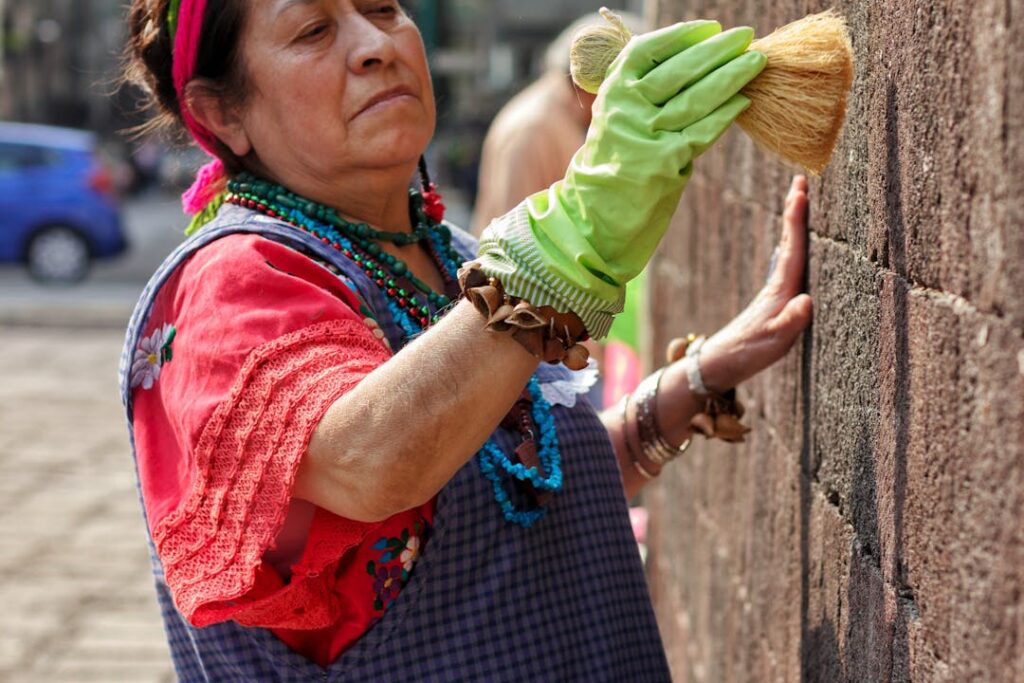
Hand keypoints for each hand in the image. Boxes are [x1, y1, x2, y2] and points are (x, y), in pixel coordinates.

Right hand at [554, 22, 766, 283]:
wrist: (591, 219)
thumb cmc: (611, 167)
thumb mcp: (617, 122)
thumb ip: (644, 97)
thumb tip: (695, 67)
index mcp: (612, 93)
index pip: (648, 51)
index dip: (681, 36)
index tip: (709, 28)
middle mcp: (626, 111)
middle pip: (678, 71)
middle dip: (716, 51)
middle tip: (744, 37)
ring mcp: (644, 137)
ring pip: (696, 98)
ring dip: (730, 76)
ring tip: (755, 61)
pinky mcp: (663, 163)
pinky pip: (702, 132)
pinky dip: (725, 114)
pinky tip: (743, 100)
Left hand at [698, 175, 813, 390]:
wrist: (719, 366)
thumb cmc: (747, 354)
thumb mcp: (773, 342)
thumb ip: (790, 323)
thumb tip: (806, 301)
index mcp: (780, 292)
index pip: (792, 250)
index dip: (796, 221)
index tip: (800, 192)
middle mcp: (776, 287)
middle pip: (788, 243)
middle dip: (795, 212)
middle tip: (801, 182)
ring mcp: (773, 294)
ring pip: (787, 252)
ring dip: (794, 227)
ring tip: (800, 204)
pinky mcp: (772, 303)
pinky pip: (787, 267)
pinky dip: (793, 249)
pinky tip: (794, 248)